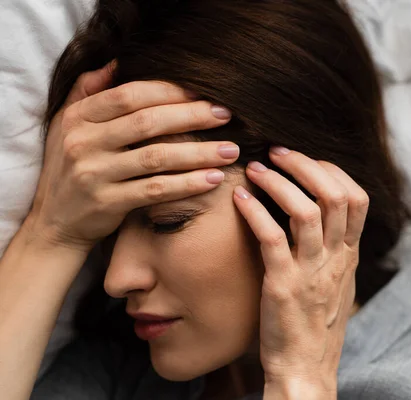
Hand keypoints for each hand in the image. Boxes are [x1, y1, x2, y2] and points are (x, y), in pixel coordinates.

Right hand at [28, 62, 238, 252]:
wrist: (55, 222)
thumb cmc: (70, 167)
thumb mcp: (67, 125)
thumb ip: (89, 90)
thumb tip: (118, 61)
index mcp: (78, 117)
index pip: (129, 95)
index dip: (169, 91)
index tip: (203, 91)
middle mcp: (83, 142)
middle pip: (148, 122)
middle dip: (192, 116)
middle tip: (227, 115)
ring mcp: (94, 174)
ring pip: (156, 157)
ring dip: (199, 152)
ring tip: (230, 150)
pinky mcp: (107, 203)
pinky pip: (156, 190)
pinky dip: (188, 184)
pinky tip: (213, 179)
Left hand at [233, 147, 367, 397]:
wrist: (306, 370)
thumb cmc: (316, 327)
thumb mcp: (337, 285)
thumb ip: (336, 252)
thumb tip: (324, 222)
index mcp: (349, 256)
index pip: (358, 198)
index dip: (332, 171)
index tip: (306, 161)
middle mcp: (336, 259)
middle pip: (335, 196)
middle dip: (306, 165)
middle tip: (278, 152)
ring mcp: (311, 272)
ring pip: (305, 211)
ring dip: (278, 182)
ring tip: (256, 168)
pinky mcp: (284, 286)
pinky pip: (271, 239)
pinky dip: (254, 212)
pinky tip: (239, 198)